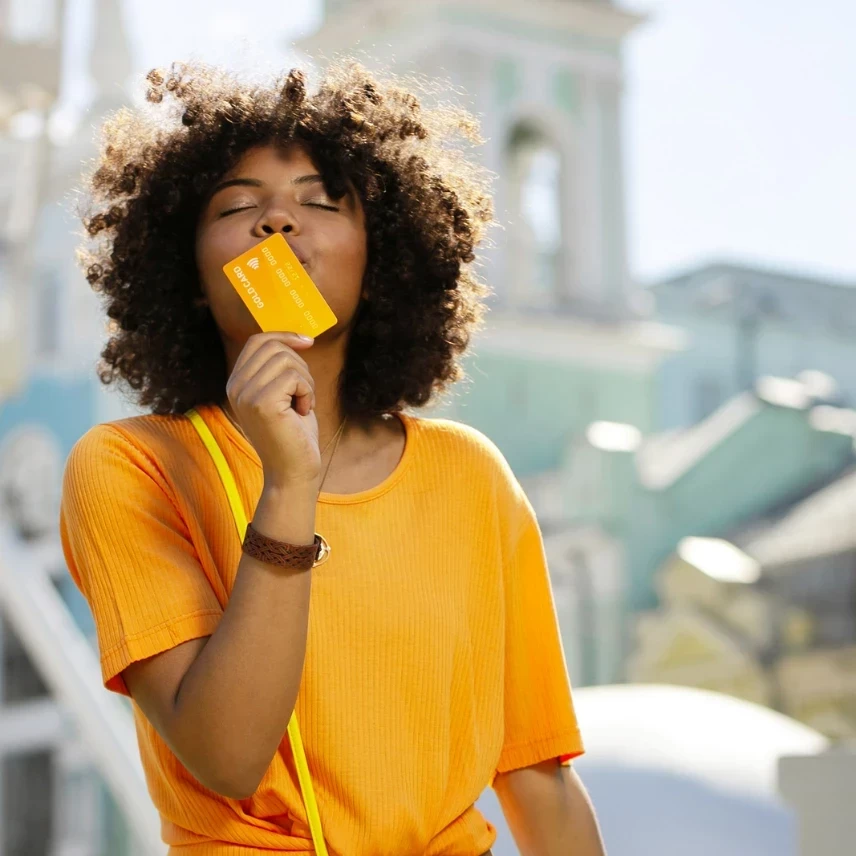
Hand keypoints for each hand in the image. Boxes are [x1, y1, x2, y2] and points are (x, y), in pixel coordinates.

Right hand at [225, 332, 319, 487]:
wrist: (293, 471)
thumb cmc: (295, 433)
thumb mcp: (285, 394)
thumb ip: (282, 368)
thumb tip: (299, 337)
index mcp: (236, 382)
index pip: (257, 341)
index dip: (284, 336)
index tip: (308, 342)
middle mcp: (235, 387)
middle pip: (273, 346)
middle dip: (300, 364)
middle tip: (305, 392)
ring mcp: (245, 394)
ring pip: (286, 359)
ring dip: (306, 380)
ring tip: (303, 404)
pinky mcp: (262, 403)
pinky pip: (294, 377)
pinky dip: (308, 392)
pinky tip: (302, 412)